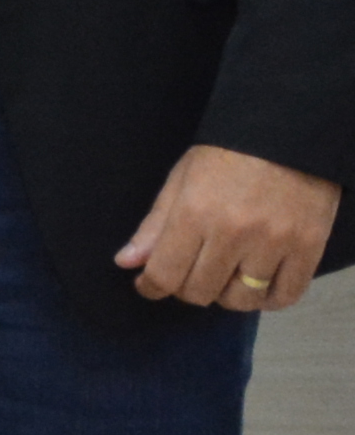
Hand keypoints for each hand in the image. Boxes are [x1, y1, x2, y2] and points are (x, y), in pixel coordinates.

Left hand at [116, 142, 339, 312]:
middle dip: (187, 289)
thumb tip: (126, 263)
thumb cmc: (227, 155)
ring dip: (228, 296)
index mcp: (194, 213)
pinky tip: (259, 285)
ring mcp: (274, 243)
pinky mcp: (309, 248)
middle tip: (190, 273)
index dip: (151, 287)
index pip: (164, 275)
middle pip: (201, 292)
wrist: (287, 134)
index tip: (150, 285)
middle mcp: (233, 233)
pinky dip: (269, 299)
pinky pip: (285, 296)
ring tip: (226, 278)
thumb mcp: (181, 181)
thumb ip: (155, 226)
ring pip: (242, 300)